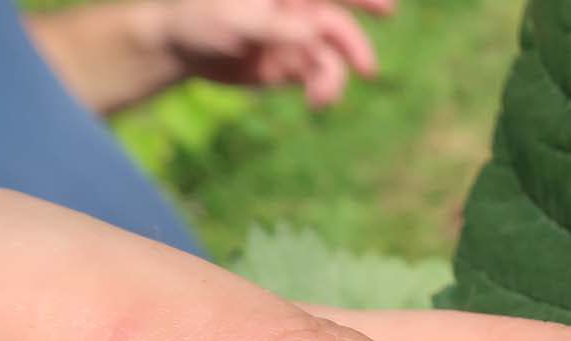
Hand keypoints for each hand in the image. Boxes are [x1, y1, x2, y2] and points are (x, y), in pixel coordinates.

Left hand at [160, 0, 392, 106]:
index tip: (388, 9)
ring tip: (323, 99)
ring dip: (334, 79)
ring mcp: (301, 37)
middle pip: (339, 24)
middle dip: (354, 46)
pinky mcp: (297, 65)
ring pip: (333, 56)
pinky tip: (318, 102)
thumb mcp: (238, 21)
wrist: (183, 50)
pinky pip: (322, 77)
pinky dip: (325, 90)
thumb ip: (278, 26)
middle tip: (368, 69)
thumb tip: (317, 31)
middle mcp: (300, 10)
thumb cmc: (202, 21)